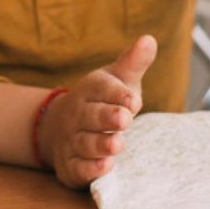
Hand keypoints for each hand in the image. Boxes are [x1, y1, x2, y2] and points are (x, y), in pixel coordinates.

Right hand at [38, 34, 155, 187]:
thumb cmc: (100, 101)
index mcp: (90, 90)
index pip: (102, 88)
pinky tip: (105, 168)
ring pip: (84, 142)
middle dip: (107, 117)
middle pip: (90, 115)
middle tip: (125, 119)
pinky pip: (77, 167)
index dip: (117, 94)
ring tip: (118, 145)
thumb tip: (150, 39)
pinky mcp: (70, 165)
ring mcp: (71, 139)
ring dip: (100, 144)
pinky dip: (89, 169)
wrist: (59, 127)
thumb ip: (133, 63)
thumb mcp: (117, 80)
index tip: (134, 100)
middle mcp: (78, 114)